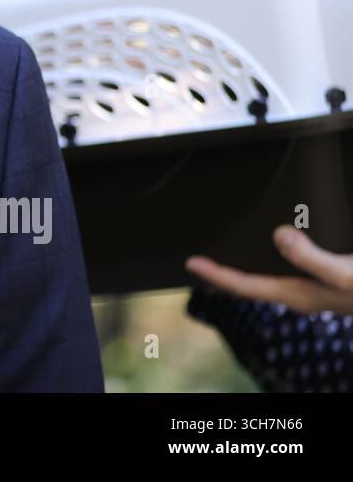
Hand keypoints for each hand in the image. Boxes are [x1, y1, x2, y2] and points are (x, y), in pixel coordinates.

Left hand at [185, 225, 352, 314]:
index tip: (191, 262)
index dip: (215, 274)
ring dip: (250, 258)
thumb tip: (278, 236)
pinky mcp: (326, 274)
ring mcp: (313, 284)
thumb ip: (310, 257)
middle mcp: (302, 290)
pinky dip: (278, 250)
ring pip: (271, 271)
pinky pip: (292, 262)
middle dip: (226, 267)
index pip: (245, 285)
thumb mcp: (345, 273)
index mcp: (299, 293)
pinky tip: (276, 240)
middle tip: (202, 253)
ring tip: (228, 244)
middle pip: (253, 280)